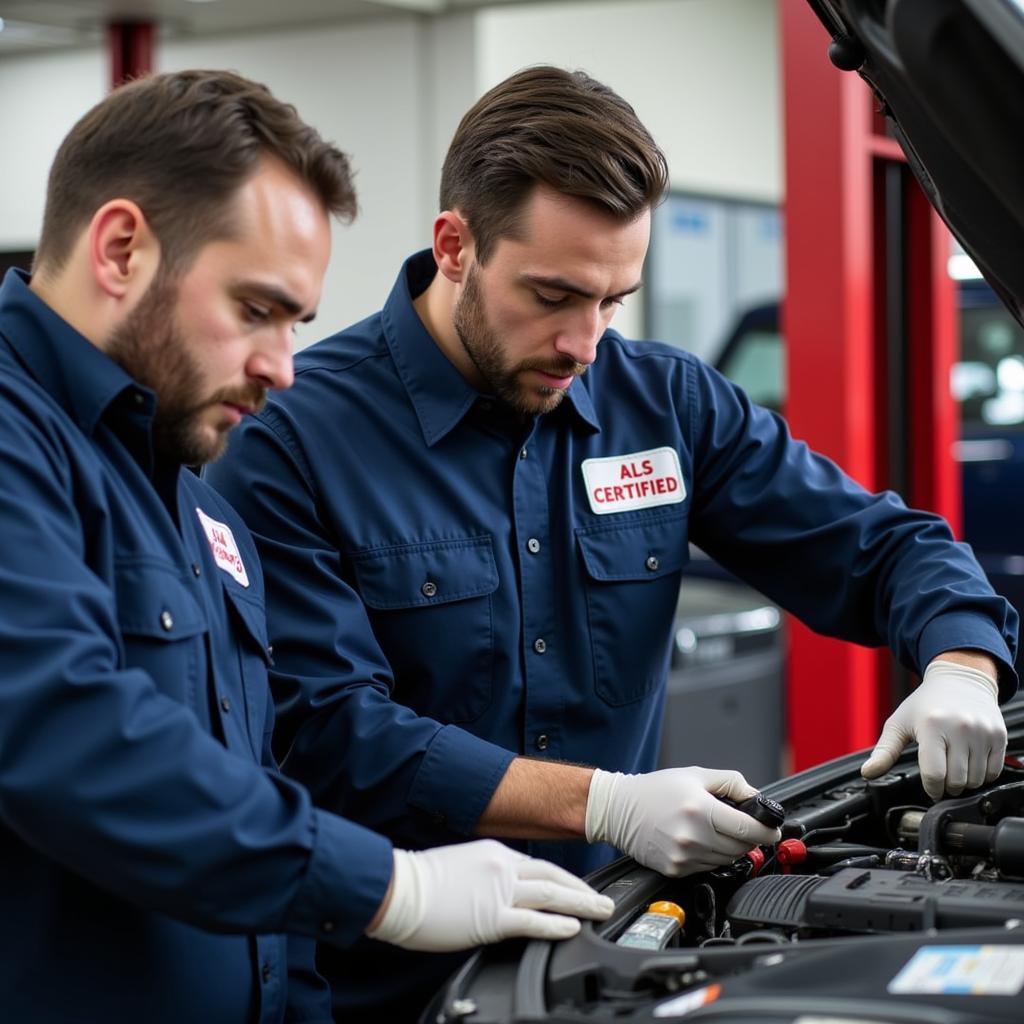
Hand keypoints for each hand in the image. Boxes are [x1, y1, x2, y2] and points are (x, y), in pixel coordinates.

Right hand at [366, 839, 613, 951]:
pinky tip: (572, 927)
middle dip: (583, 889)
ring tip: (601, 912)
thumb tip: (499, 893)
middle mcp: (501, 866)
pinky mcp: (490, 916)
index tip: (581, 888)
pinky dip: (555, 923)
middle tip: (604, 901)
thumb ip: (485, 876)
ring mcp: (498, 890)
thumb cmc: (420, 881)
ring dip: (581, 903)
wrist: (397, 886)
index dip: (565, 879)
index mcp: (494, 853)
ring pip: (551, 894)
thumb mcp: (460, 867)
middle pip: (554, 876)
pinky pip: (531, 920)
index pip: (539, 866)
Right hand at [585, 766, 781, 875]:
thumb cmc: (655, 790)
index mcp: (701, 810)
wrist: (619, 809)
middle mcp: (694, 837)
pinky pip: (708, 868)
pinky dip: (711, 856)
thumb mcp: (695, 775)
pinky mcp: (676, 870)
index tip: (772, 829)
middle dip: (749, 837)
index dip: (767, 831)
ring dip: (730, 848)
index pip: (749, 830)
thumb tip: (757, 799)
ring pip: (727, 860)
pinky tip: (699, 840)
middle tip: (742, 826)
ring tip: (715, 830)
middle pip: (742, 848)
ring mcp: (684, 857)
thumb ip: (731, 783)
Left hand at [861, 659, 1005, 800]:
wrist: (960, 680)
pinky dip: (982, 775)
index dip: (931, 788)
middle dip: (946, 786)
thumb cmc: (925, 704)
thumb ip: (884, 751)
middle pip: (956, 781)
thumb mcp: (899, 723)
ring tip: (953, 765)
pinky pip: (993, 773)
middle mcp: (960, 728)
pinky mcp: (999, 736)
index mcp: (932, 726)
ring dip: (964, 782)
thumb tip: (867, 773)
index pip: (934, 774)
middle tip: (941, 774)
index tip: (930, 787)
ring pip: (976, 780)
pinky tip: (970, 761)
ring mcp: (982, 732)